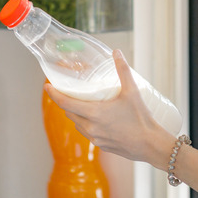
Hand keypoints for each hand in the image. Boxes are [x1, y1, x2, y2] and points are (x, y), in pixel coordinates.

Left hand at [44, 49, 171, 163]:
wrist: (151, 145)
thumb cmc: (142, 118)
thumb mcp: (132, 91)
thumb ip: (123, 70)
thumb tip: (116, 52)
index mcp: (94, 114)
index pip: (65, 103)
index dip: (53, 94)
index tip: (47, 86)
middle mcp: (91, 127)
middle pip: (69, 113)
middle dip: (66, 102)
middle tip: (68, 92)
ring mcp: (95, 138)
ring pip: (77, 124)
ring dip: (76, 114)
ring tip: (82, 104)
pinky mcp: (101, 146)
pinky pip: (87, 133)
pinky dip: (86, 124)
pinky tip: (95, 119)